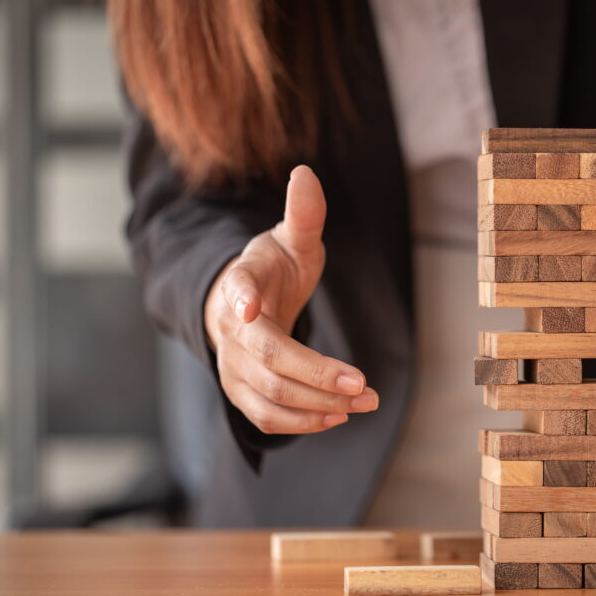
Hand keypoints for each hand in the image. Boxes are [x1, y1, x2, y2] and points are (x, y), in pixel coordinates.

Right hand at [204, 165, 377, 433]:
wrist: (242, 305)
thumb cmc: (272, 271)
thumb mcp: (290, 239)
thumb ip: (303, 215)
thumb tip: (306, 173)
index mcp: (240, 286)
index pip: (237, 291)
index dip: (241, 298)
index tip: (247, 309)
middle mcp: (230, 331)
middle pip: (268, 360)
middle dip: (316, 376)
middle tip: (363, 385)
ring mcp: (231, 366)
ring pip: (269, 396)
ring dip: (318, 407)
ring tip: (366, 402)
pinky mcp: (241, 392)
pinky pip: (267, 417)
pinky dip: (302, 423)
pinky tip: (338, 416)